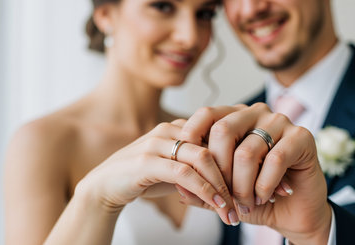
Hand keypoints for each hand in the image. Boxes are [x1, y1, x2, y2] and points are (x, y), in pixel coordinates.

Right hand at [75, 119, 237, 225]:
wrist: (105, 186)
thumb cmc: (143, 178)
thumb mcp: (175, 171)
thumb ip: (198, 170)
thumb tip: (231, 182)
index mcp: (179, 128)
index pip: (218, 136)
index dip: (237, 159)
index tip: (250, 183)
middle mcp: (170, 130)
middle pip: (215, 145)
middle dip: (234, 175)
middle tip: (246, 201)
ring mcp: (157, 143)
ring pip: (203, 158)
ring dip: (222, 186)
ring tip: (233, 209)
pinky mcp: (147, 160)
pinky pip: (184, 173)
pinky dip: (205, 190)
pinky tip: (216, 204)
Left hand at [179, 103, 331, 243]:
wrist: (293, 211)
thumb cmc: (255, 195)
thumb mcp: (223, 191)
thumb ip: (201, 185)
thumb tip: (177, 185)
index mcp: (235, 117)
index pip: (207, 115)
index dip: (192, 136)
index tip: (185, 166)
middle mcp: (256, 113)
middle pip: (223, 131)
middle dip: (218, 171)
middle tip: (222, 197)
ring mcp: (280, 122)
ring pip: (247, 151)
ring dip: (242, 187)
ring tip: (244, 204)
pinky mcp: (302, 137)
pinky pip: (275, 159)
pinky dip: (264, 185)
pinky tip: (262, 198)